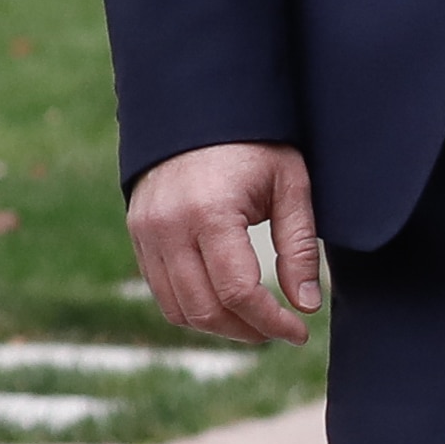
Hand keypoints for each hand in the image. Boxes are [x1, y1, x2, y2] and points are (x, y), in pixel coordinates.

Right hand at [127, 144, 320, 344]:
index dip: (272, 321)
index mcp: (210, 214)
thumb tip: (306, 305)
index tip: (300, 332)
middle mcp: (168, 229)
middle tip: (281, 332)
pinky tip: (226, 305)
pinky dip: (193, 308)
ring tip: (257, 323)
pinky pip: (161, 290)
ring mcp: (146, 234)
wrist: (200, 111)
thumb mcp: (291, 185)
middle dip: (247, 331)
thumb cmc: (256, 145)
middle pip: (204, 309)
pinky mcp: (138, 236)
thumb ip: (299, 246)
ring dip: (218, 327)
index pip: (239, 291)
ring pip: (177, 309)